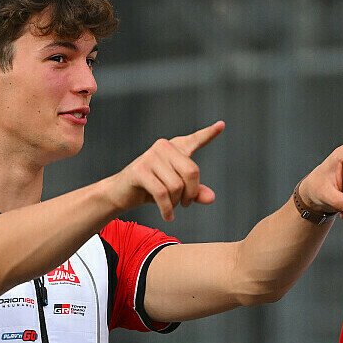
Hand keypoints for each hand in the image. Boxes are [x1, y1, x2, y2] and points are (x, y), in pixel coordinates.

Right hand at [109, 121, 224, 220]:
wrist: (121, 193)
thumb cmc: (151, 189)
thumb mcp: (177, 191)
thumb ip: (195, 192)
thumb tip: (211, 198)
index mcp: (175, 148)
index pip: (195, 140)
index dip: (209, 134)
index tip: (222, 125)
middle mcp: (164, 147)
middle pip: (192, 172)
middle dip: (191, 193)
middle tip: (185, 204)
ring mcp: (151, 156)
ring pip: (177, 186)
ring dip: (176, 202)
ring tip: (171, 207)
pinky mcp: (140, 170)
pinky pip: (162, 193)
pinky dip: (167, 209)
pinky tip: (168, 216)